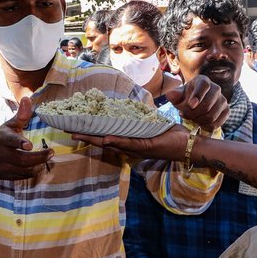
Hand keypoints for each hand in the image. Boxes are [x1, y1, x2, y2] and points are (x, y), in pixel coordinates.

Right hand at [0, 97, 52, 181]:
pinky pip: (23, 176)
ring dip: (37, 165)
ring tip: (46, 158)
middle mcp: (1, 153)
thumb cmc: (0, 138)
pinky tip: (37, 165)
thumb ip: (21, 115)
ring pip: (24, 170)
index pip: (10, 140)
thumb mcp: (8, 126)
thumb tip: (27, 99)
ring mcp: (3, 166)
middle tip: (51, 152)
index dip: (19, 143)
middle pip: (21, 159)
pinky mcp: (6, 176)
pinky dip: (32, 172)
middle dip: (38, 157)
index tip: (29, 145)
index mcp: (2, 138)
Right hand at [71, 124, 190, 161]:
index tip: (76, 125)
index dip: (90, 131)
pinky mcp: (145, 147)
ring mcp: (136, 148)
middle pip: (102, 141)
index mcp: (130, 141)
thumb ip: (140, 120)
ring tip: (78, 134)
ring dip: (94, 139)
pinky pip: (128, 143)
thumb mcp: (153, 125)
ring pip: (111, 143)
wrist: (187, 146)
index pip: (106, 136)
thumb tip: (130, 108)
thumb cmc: (172, 135)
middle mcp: (129, 147)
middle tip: (68, 130)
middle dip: (85, 135)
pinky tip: (105, 139)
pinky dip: (116, 142)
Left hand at [166, 76, 228, 130]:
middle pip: (207, 105)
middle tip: (184, 115)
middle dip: (193, 113)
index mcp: (203, 81)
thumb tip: (171, 95)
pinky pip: (218, 122)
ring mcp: (223, 100)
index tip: (190, 105)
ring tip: (191, 119)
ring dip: (199, 121)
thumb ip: (173, 95)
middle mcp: (216, 88)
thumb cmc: (185, 98)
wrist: (194, 104)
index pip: (204, 86)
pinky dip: (207, 126)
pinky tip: (200, 124)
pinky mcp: (226, 111)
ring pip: (212, 115)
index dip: (198, 95)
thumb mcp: (177, 95)